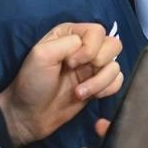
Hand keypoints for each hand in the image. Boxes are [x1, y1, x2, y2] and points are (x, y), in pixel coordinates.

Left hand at [0, 23, 124, 145]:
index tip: (70, 63)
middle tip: (77, 74)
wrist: (29, 116)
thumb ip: (66, 43)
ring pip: (115, 66)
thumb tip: (85, 48)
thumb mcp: (41, 55)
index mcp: (70, 34)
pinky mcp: (98, 86)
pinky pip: (117, 81)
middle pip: (113, 45)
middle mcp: (85, 47)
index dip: (89, 48)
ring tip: (79, 93)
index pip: (97, 31)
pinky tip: (91, 97)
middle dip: (99, 63)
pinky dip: (107, 90)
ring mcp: (92, 68)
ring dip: (100, 82)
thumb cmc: (32, 83)